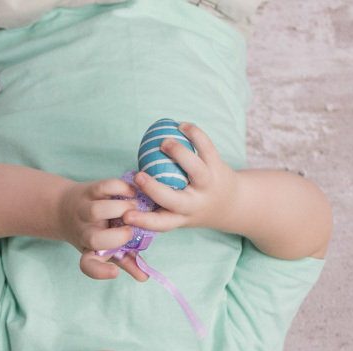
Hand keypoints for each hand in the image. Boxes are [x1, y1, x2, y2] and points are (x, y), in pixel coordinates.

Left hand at [58, 178, 148, 281]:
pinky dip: (122, 187)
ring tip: (136, 207)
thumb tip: (144, 278)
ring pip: (98, 211)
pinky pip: (104, 187)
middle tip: (131, 230)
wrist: (64, 209)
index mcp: (90, 249)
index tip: (115, 273)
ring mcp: (84, 211)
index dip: (100, 272)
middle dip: (117, 237)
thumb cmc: (94, 231)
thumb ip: (126, 260)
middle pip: (95, 239)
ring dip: (123, 208)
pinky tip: (132, 191)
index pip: (88, 266)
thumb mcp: (106, 248)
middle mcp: (84, 231)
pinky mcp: (88, 191)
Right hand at [123, 123, 239, 233]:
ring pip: (196, 170)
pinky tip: (182, 126)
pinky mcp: (219, 167)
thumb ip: (153, 203)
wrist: (229, 204)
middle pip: (174, 200)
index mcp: (178, 217)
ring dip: (179, 154)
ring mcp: (208, 185)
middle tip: (138, 176)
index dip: (142, 220)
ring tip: (164, 142)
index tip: (126, 216)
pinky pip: (207, 148)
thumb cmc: (189, 207)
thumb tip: (123, 189)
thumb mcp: (174, 213)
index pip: (159, 223)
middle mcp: (193, 205)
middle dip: (155, 188)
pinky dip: (195, 135)